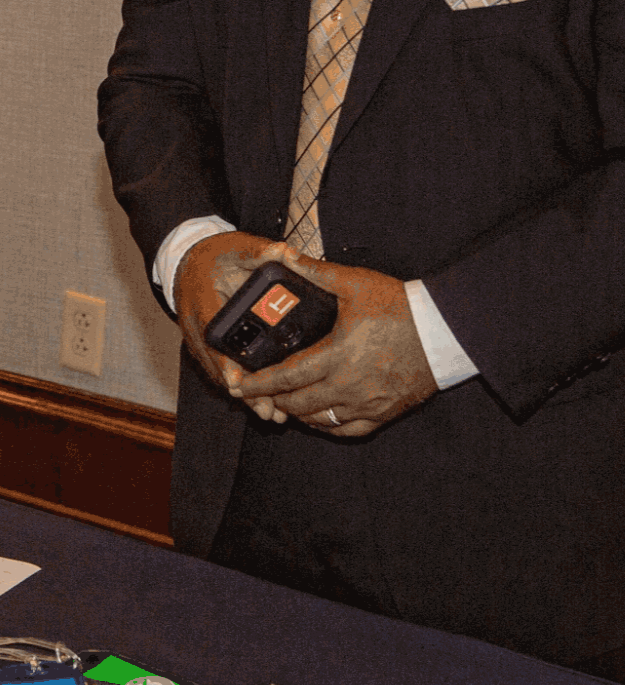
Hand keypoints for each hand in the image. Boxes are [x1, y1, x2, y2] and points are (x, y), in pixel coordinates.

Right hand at [174, 231, 282, 409]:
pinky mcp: (204, 345)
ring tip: (269, 413)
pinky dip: (236, 385)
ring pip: (217, 372)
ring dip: (242, 394)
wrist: (186, 260)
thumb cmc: (213, 255)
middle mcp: (198, 327)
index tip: (237, 382)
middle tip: (267, 410)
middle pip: (217, 366)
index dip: (225, 363)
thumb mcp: (236, 247)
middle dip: (242, 391)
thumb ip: (260, 251)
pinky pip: (218, 368)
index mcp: (205, 304)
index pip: (213, 338)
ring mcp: (198, 338)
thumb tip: (286, 252)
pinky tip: (257, 398)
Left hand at [230, 245, 437, 437]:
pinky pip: (349, 429)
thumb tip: (284, 255)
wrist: (447, 331)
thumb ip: (315, 272)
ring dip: (299, 414)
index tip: (238, 387)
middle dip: (274, 400)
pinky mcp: (386, 412)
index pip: (287, 377)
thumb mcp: (355, 283)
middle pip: (299, 404)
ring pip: (321, 420)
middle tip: (258, 394)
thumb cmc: (400, 305)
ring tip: (285, 403)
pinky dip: (328, 425)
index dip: (259, 384)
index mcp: (337, 355)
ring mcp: (368, 403)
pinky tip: (319, 416)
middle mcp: (349, 385)